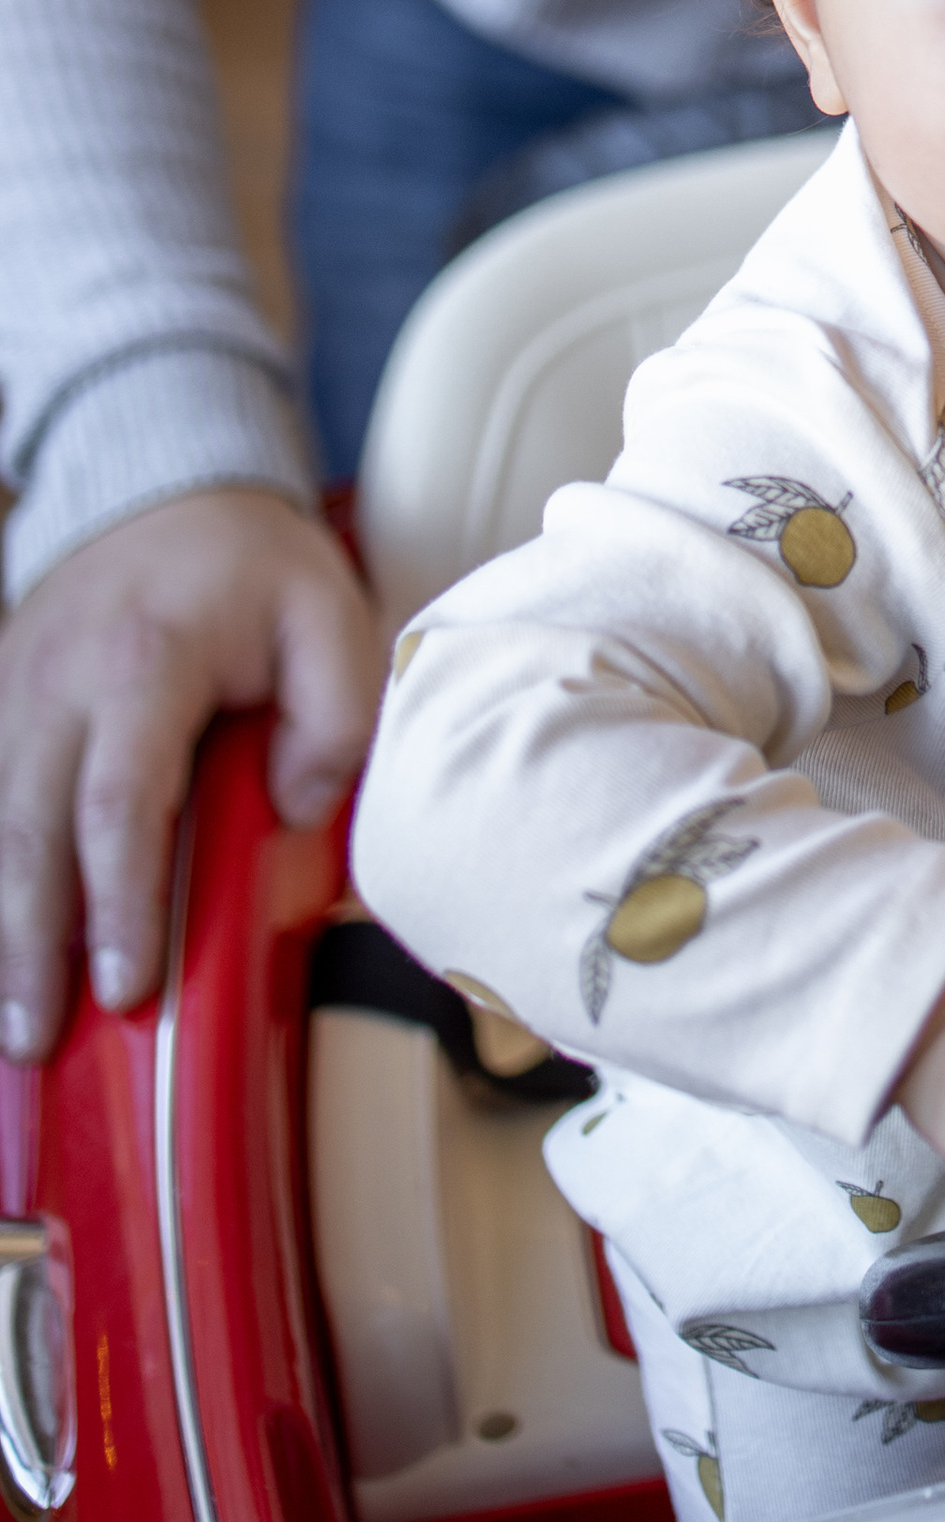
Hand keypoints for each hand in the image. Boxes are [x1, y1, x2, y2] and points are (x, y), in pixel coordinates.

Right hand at [0, 489, 383, 1062]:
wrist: (163, 485)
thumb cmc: (251, 563)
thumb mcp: (329, 612)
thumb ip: (334, 715)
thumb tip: (295, 810)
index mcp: (144, 663)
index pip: (120, 803)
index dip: (120, 900)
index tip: (129, 983)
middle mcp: (58, 685)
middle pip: (29, 832)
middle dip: (31, 944)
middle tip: (37, 1036)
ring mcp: (13, 694)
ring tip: (14, 1020)